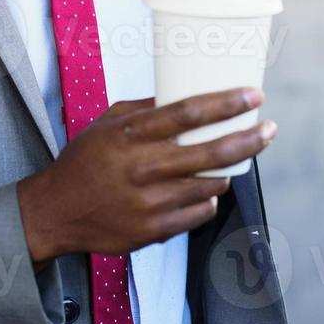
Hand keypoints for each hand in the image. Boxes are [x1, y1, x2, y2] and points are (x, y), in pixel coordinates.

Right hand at [16, 86, 275, 264]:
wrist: (55, 211)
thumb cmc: (84, 161)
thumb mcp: (107, 123)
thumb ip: (144, 109)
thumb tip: (184, 92)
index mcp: (131, 134)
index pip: (188, 113)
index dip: (227, 104)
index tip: (254, 96)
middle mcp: (142, 168)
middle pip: (211, 151)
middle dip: (248, 139)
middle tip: (268, 129)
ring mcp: (149, 203)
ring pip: (210, 185)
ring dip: (226, 171)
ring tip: (229, 161)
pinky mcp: (152, 231)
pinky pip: (199, 212)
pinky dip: (207, 199)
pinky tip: (204, 190)